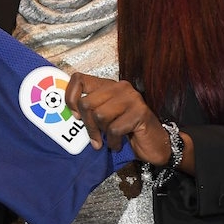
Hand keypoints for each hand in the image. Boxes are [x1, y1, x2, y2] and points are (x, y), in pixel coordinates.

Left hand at [64, 72, 184, 168]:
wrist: (155, 145)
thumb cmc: (125, 132)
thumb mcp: (102, 119)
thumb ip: (88, 112)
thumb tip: (68, 115)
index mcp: (108, 85)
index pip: (78, 79)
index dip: (70, 97)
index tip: (74, 115)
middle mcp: (120, 87)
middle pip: (87, 103)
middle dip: (88, 125)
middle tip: (95, 138)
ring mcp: (132, 98)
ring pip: (100, 115)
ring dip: (102, 134)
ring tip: (109, 140)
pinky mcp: (140, 112)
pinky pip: (114, 128)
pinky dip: (113, 141)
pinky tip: (119, 144)